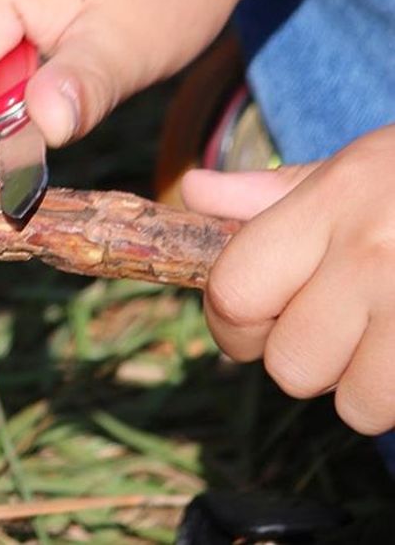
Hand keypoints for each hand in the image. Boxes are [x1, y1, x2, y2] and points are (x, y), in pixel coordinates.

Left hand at [182, 124, 394, 434]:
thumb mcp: (358, 167)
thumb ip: (274, 193)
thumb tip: (195, 191)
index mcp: (336, 200)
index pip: (235, 292)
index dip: (232, 323)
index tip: (252, 321)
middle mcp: (377, 253)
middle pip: (289, 364)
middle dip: (302, 358)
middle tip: (334, 328)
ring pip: (353, 403)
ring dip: (362, 386)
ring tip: (385, 339)